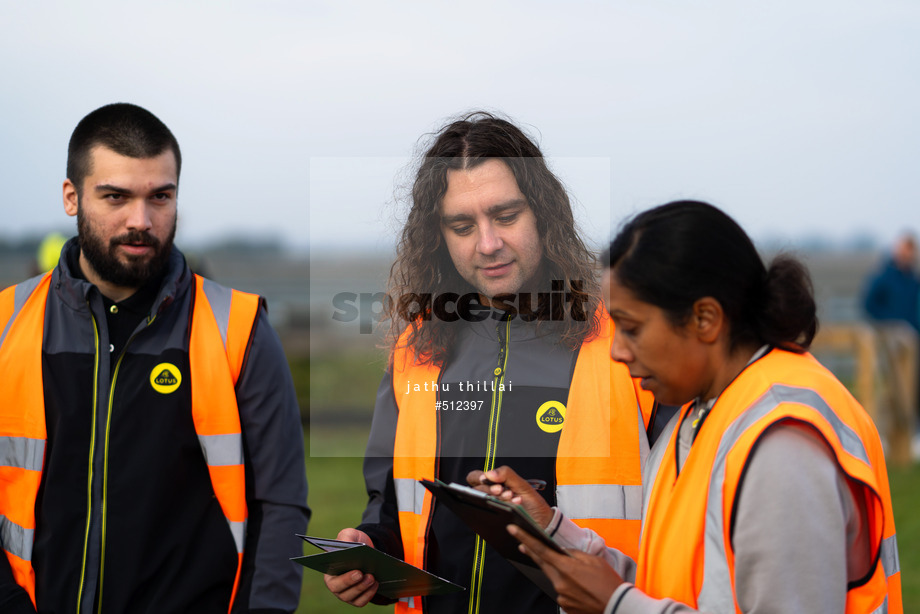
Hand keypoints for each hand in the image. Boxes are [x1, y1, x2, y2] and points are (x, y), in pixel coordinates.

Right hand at [322, 528, 378, 606]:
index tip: (357, 572)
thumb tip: (348, 545)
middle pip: (341, 591)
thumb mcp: (349, 534)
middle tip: (365, 574)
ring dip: (363, 589)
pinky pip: (361, 601)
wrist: (366, 550)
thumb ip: (346, 537)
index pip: (332, 580)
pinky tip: (376, 583)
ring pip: (352, 597)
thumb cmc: (353, 542)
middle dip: (355, 584)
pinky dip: (369, 594)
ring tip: (373, 578)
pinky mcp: (356, 598)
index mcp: (330, 572)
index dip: (344, 579)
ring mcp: (346, 593)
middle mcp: (336, 586)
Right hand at [466, 465, 553, 527]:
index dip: (477, 477)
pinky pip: (490, 518)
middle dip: (490, 489)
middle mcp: (491, 498)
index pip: (475, 478)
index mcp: (494, 485)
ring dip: (498, 498)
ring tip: (513, 498)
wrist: (544, 523)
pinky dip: (503, 509)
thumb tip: (489, 473)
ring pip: (483, 503)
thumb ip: (507, 474)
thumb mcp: (522, 485)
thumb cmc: (533, 504)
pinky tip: (515, 506)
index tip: (487, 479)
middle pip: (477, 491)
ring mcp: (492, 511)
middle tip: (501, 490)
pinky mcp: (495, 524)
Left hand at [509, 524, 623, 613]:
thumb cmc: (609, 583)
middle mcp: (560, 583)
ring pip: (552, 577)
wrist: (618, 606)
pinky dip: (564, 584)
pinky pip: (560, 590)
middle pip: (541, 563)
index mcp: (567, 568)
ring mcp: (561, 596)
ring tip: (569, 569)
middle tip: (522, 543)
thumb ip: (574, 554)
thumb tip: (561, 550)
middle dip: (532, 553)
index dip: (525, 538)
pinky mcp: (564, 605)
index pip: (540, 550)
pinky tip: (578, 585)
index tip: (513, 530)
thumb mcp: (593, 560)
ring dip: (554, 570)